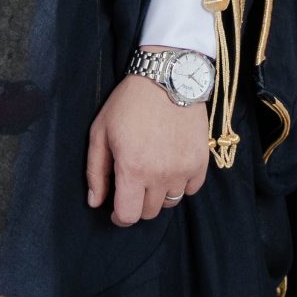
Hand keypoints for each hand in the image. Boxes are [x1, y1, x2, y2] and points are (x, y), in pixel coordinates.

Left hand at [86, 68, 209, 226]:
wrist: (167, 78)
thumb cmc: (128, 104)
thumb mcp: (100, 132)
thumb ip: (96, 172)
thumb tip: (95, 203)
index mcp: (133, 169)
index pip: (128, 216)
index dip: (119, 218)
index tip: (116, 211)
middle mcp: (160, 175)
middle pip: (149, 213)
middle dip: (137, 204)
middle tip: (133, 186)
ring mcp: (183, 169)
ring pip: (170, 203)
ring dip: (158, 195)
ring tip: (152, 175)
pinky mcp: (201, 162)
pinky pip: (191, 189)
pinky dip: (180, 185)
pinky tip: (171, 168)